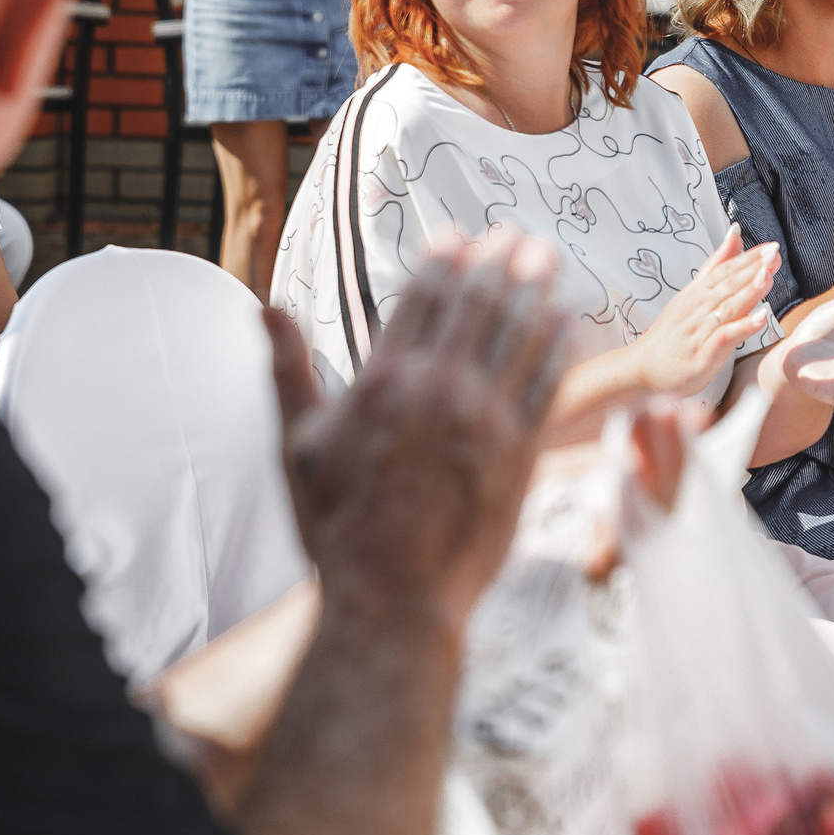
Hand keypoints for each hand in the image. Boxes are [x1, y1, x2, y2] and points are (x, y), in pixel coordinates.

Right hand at [271, 231, 567, 627]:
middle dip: (499, 264)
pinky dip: (557, 349)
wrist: (391, 597)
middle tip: (516, 237)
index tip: (460, 238)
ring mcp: (484, 420)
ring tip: (546, 260)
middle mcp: (437, 390)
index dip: (444, 261)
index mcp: (382, 380)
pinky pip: (546, 386)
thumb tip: (266, 307)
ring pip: (516, 336)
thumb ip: (288, 369)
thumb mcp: (297, 443)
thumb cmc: (336, 527)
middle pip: (477, 306)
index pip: (421, 300)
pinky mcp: (520, 454)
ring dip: (534, 291)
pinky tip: (567, 323)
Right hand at [632, 225, 779, 398]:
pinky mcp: (702, 353)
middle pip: (727, 283)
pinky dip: (742, 327)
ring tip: (768, 277)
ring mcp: (699, 330)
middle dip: (752, 268)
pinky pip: (724, 337)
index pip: (724, 270)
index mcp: (697, 293)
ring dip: (749, 291)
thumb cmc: (670, 335)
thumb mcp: (691, 295)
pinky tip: (760, 319)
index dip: (748, 258)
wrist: (641, 370)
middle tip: (773, 253)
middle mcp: (698, 308)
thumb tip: (735, 235)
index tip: (771, 246)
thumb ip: (715, 266)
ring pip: (727, 306)